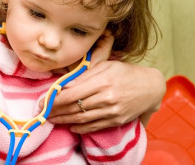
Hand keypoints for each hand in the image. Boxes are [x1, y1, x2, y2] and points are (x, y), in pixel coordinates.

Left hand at [44, 34, 165, 133]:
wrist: (151, 87)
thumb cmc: (125, 72)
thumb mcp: (105, 66)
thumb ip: (84, 75)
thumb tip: (64, 84)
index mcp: (102, 81)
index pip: (71, 93)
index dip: (54, 99)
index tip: (43, 101)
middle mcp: (106, 97)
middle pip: (74, 107)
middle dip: (55, 111)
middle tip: (43, 112)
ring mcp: (112, 111)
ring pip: (81, 118)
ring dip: (64, 120)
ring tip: (52, 119)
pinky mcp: (116, 121)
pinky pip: (94, 127)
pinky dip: (80, 128)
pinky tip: (70, 127)